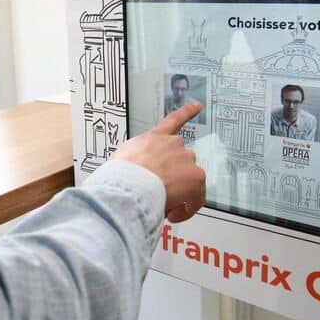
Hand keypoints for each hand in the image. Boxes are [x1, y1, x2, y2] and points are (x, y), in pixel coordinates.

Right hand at [110, 102, 206, 221]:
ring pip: (187, 178)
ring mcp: (185, 158)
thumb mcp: (122, 159)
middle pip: (180, 160)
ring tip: (160, 204)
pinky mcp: (195, 176)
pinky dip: (189, 207)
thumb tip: (133, 175)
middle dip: (172, 176)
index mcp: (152, 138)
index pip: (173, 121)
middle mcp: (172, 144)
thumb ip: (134, 162)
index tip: (197, 106)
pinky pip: (199, 194)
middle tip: (158, 191)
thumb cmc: (120, 175)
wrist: (130, 183)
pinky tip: (177, 214)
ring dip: (178, 191)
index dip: (187, 112)